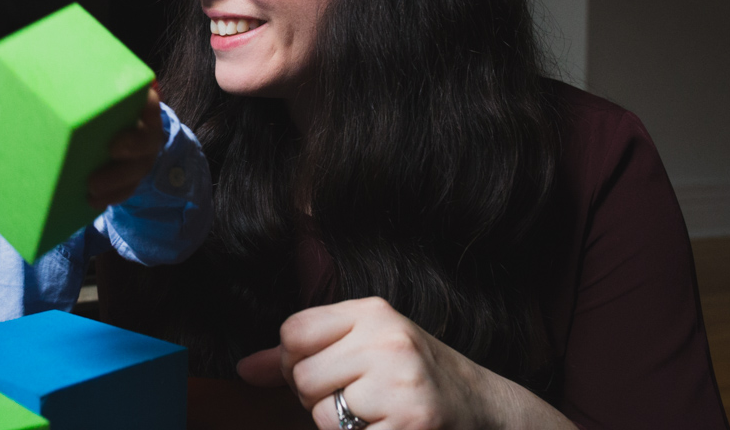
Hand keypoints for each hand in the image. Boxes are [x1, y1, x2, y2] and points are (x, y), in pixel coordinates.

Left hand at [86, 88, 163, 210]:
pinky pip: (126, 190)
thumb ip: (86, 78)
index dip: (144, 108)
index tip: (129, 115)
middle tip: (111, 150)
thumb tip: (33, 50)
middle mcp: (146, 132)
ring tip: (91, 188)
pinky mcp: (132, 177)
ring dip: (115, 181)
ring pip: (136, 171)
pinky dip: (110, 197)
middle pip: (146, 140)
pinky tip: (91, 202)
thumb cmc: (100, 107)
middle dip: (130, 148)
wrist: (120, 129)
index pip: (149, 102)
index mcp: (139, 105)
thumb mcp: (98, 90)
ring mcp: (142, 157)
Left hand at [237, 297, 574, 429]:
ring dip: (340, 426)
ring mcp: (400, 383)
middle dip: (317, 398)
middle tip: (355, 400)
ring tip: (374, 416)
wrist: (485, 410)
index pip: (293, 331)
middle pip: (302, 376)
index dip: (296, 360)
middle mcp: (387, 339)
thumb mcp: (365, 346)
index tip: (326, 371)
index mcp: (373, 311)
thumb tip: (244, 368)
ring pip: (321, 414)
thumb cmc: (413, 376)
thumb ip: (304, 352)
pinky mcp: (409, 423)